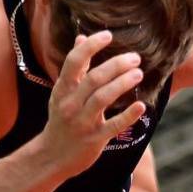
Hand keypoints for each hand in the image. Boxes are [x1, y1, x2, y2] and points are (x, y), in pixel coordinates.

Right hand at [38, 32, 146, 172]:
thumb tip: (82, 38)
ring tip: (139, 74)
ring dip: (122, 84)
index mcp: (62, 89)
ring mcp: (82, 122)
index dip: (91, 46)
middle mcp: (71, 103)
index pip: (74, 61)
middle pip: (94, 79)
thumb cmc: (61, 119)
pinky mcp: (94, 139)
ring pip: (102, 98)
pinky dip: (128, 116)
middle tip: (135, 57)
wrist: (52, 156)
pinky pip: (113, 126)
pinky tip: (141, 106)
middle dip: (116, 65)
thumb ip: (74, 67)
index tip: (108, 35)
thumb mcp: (62, 92)